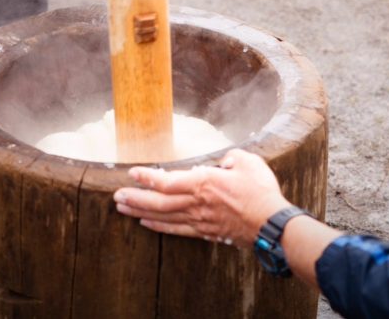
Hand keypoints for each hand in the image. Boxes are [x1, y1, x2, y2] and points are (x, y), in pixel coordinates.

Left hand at [113, 148, 289, 245]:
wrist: (272, 224)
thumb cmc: (260, 191)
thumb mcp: (247, 161)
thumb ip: (230, 157)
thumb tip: (223, 161)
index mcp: (204, 182)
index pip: (167, 181)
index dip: (147, 177)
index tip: (131, 173)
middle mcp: (197, 202)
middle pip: (159, 202)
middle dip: (135, 198)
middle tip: (116, 196)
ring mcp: (199, 219)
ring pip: (164, 216)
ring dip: (141, 212)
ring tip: (123, 208)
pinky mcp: (205, 231)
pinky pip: (177, 229)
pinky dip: (159, 227)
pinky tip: (146, 223)